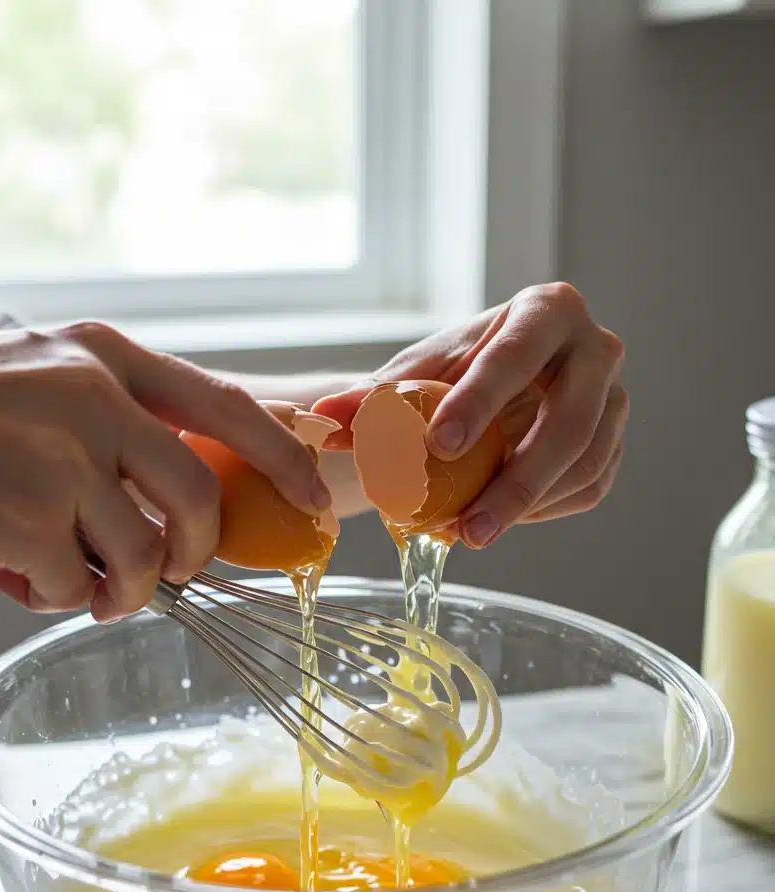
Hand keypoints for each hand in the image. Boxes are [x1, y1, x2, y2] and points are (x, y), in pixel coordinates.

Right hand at [0, 323, 328, 619]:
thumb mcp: (38, 375)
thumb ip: (113, 420)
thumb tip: (183, 498)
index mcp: (103, 355)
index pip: (227, 407)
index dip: (282, 459)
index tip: (315, 500)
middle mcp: (92, 397)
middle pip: (200, 500)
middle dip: (195, 555)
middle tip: (169, 573)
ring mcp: (61, 456)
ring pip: (144, 557)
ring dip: (117, 590)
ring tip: (72, 581)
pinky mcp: (24, 516)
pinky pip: (78, 587)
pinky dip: (56, 597)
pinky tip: (12, 575)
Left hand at [315, 283, 627, 546]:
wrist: (490, 384)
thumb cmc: (453, 371)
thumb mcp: (414, 374)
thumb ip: (372, 397)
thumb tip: (325, 420)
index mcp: (547, 310)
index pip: (516, 356)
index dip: (479, 402)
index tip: (438, 446)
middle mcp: (595, 349)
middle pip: (570, 421)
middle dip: (516, 480)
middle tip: (464, 525)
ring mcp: (614, 398)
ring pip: (585, 462)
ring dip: (527, 507)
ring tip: (470, 534)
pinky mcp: (612, 443)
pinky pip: (588, 487)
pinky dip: (542, 512)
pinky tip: (496, 521)